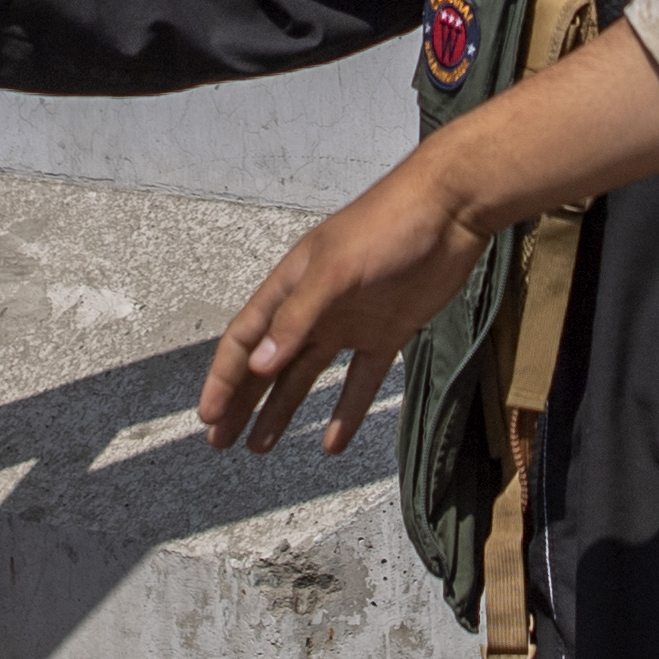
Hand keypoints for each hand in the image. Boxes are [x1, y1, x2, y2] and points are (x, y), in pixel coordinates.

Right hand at [199, 157, 486, 452]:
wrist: (450, 212)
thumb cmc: (388, 226)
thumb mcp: (336, 270)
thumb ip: (298, 318)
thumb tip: (260, 364)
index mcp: (292, 286)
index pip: (245, 338)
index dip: (224, 378)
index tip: (208, 416)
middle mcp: (315, 308)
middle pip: (268, 363)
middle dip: (243, 402)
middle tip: (221, 441)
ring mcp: (350, 323)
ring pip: (306, 376)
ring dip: (282, 410)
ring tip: (260, 446)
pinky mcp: (386, 333)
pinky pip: (360, 381)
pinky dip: (347, 412)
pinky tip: (333, 444)